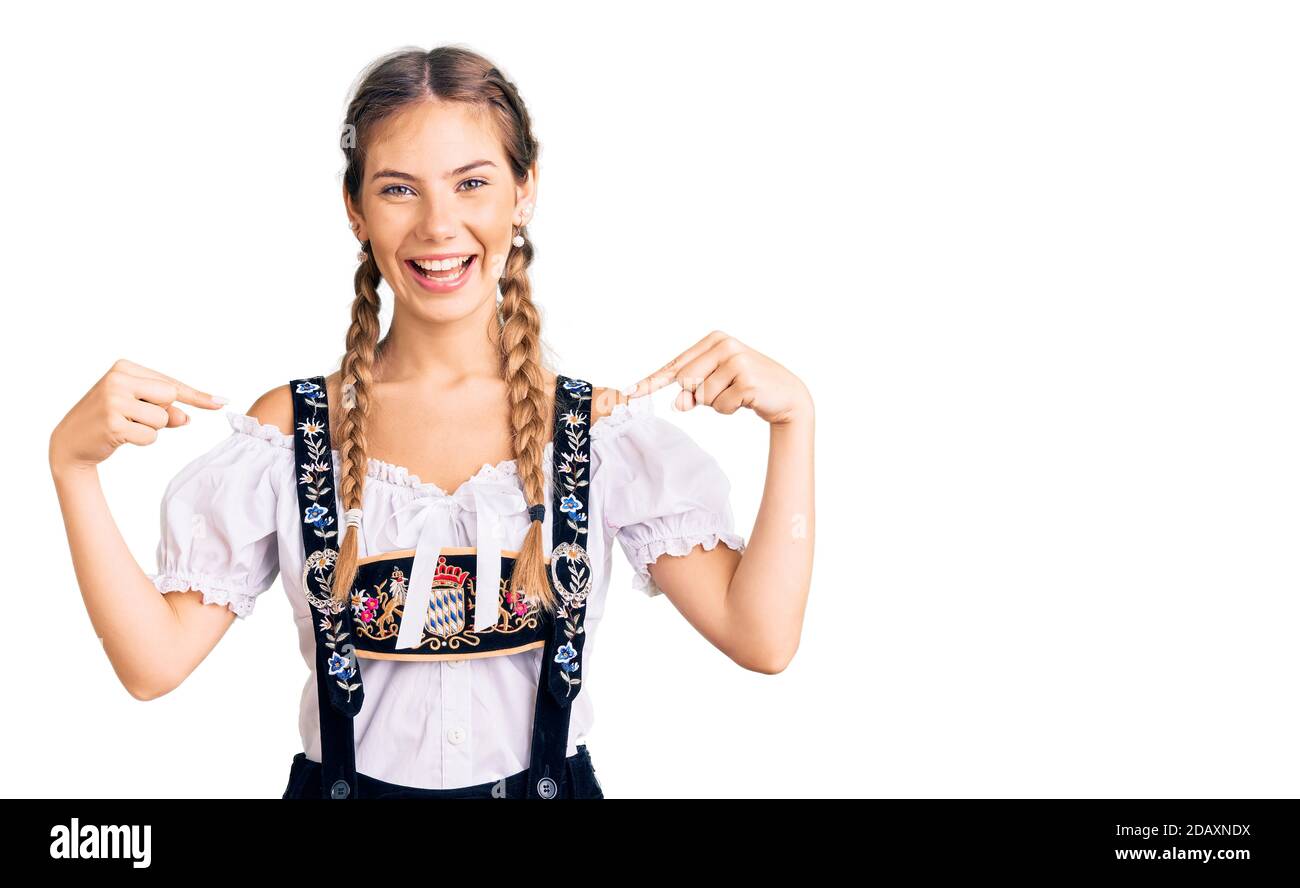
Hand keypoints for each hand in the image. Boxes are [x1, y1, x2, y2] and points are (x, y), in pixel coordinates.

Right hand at [49, 359, 226, 473]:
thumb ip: (166, 410)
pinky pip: (151, 436)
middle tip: (135, 417)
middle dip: (162, 413)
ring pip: (163, 419)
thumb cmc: (109, 420)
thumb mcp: (138, 409)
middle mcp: (118, 379)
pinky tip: (119, 436)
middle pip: (170, 397)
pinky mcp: (113, 423)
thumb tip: (186, 418)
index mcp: (124, 368)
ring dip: (151, 429)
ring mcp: (114, 400)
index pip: (170, 384)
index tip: (222, 402)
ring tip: (125, 426)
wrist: (70, 443)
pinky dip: (142, 441)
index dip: (197, 396)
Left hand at [624, 330, 812, 425]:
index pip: (677, 364)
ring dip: (717, 403)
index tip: (630, 391)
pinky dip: (730, 409)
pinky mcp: (747, 379)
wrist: (787, 395)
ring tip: (737, 394)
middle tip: (723, 392)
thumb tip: (679, 403)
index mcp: (714, 340)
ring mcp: (737, 360)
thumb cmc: (746, 387)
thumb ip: (693, 391)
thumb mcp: (716, 386)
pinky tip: (746, 399)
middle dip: (698, 395)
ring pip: (702, 396)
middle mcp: (725, 345)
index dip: (652, 380)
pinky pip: (720, 405)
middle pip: (686, 381)